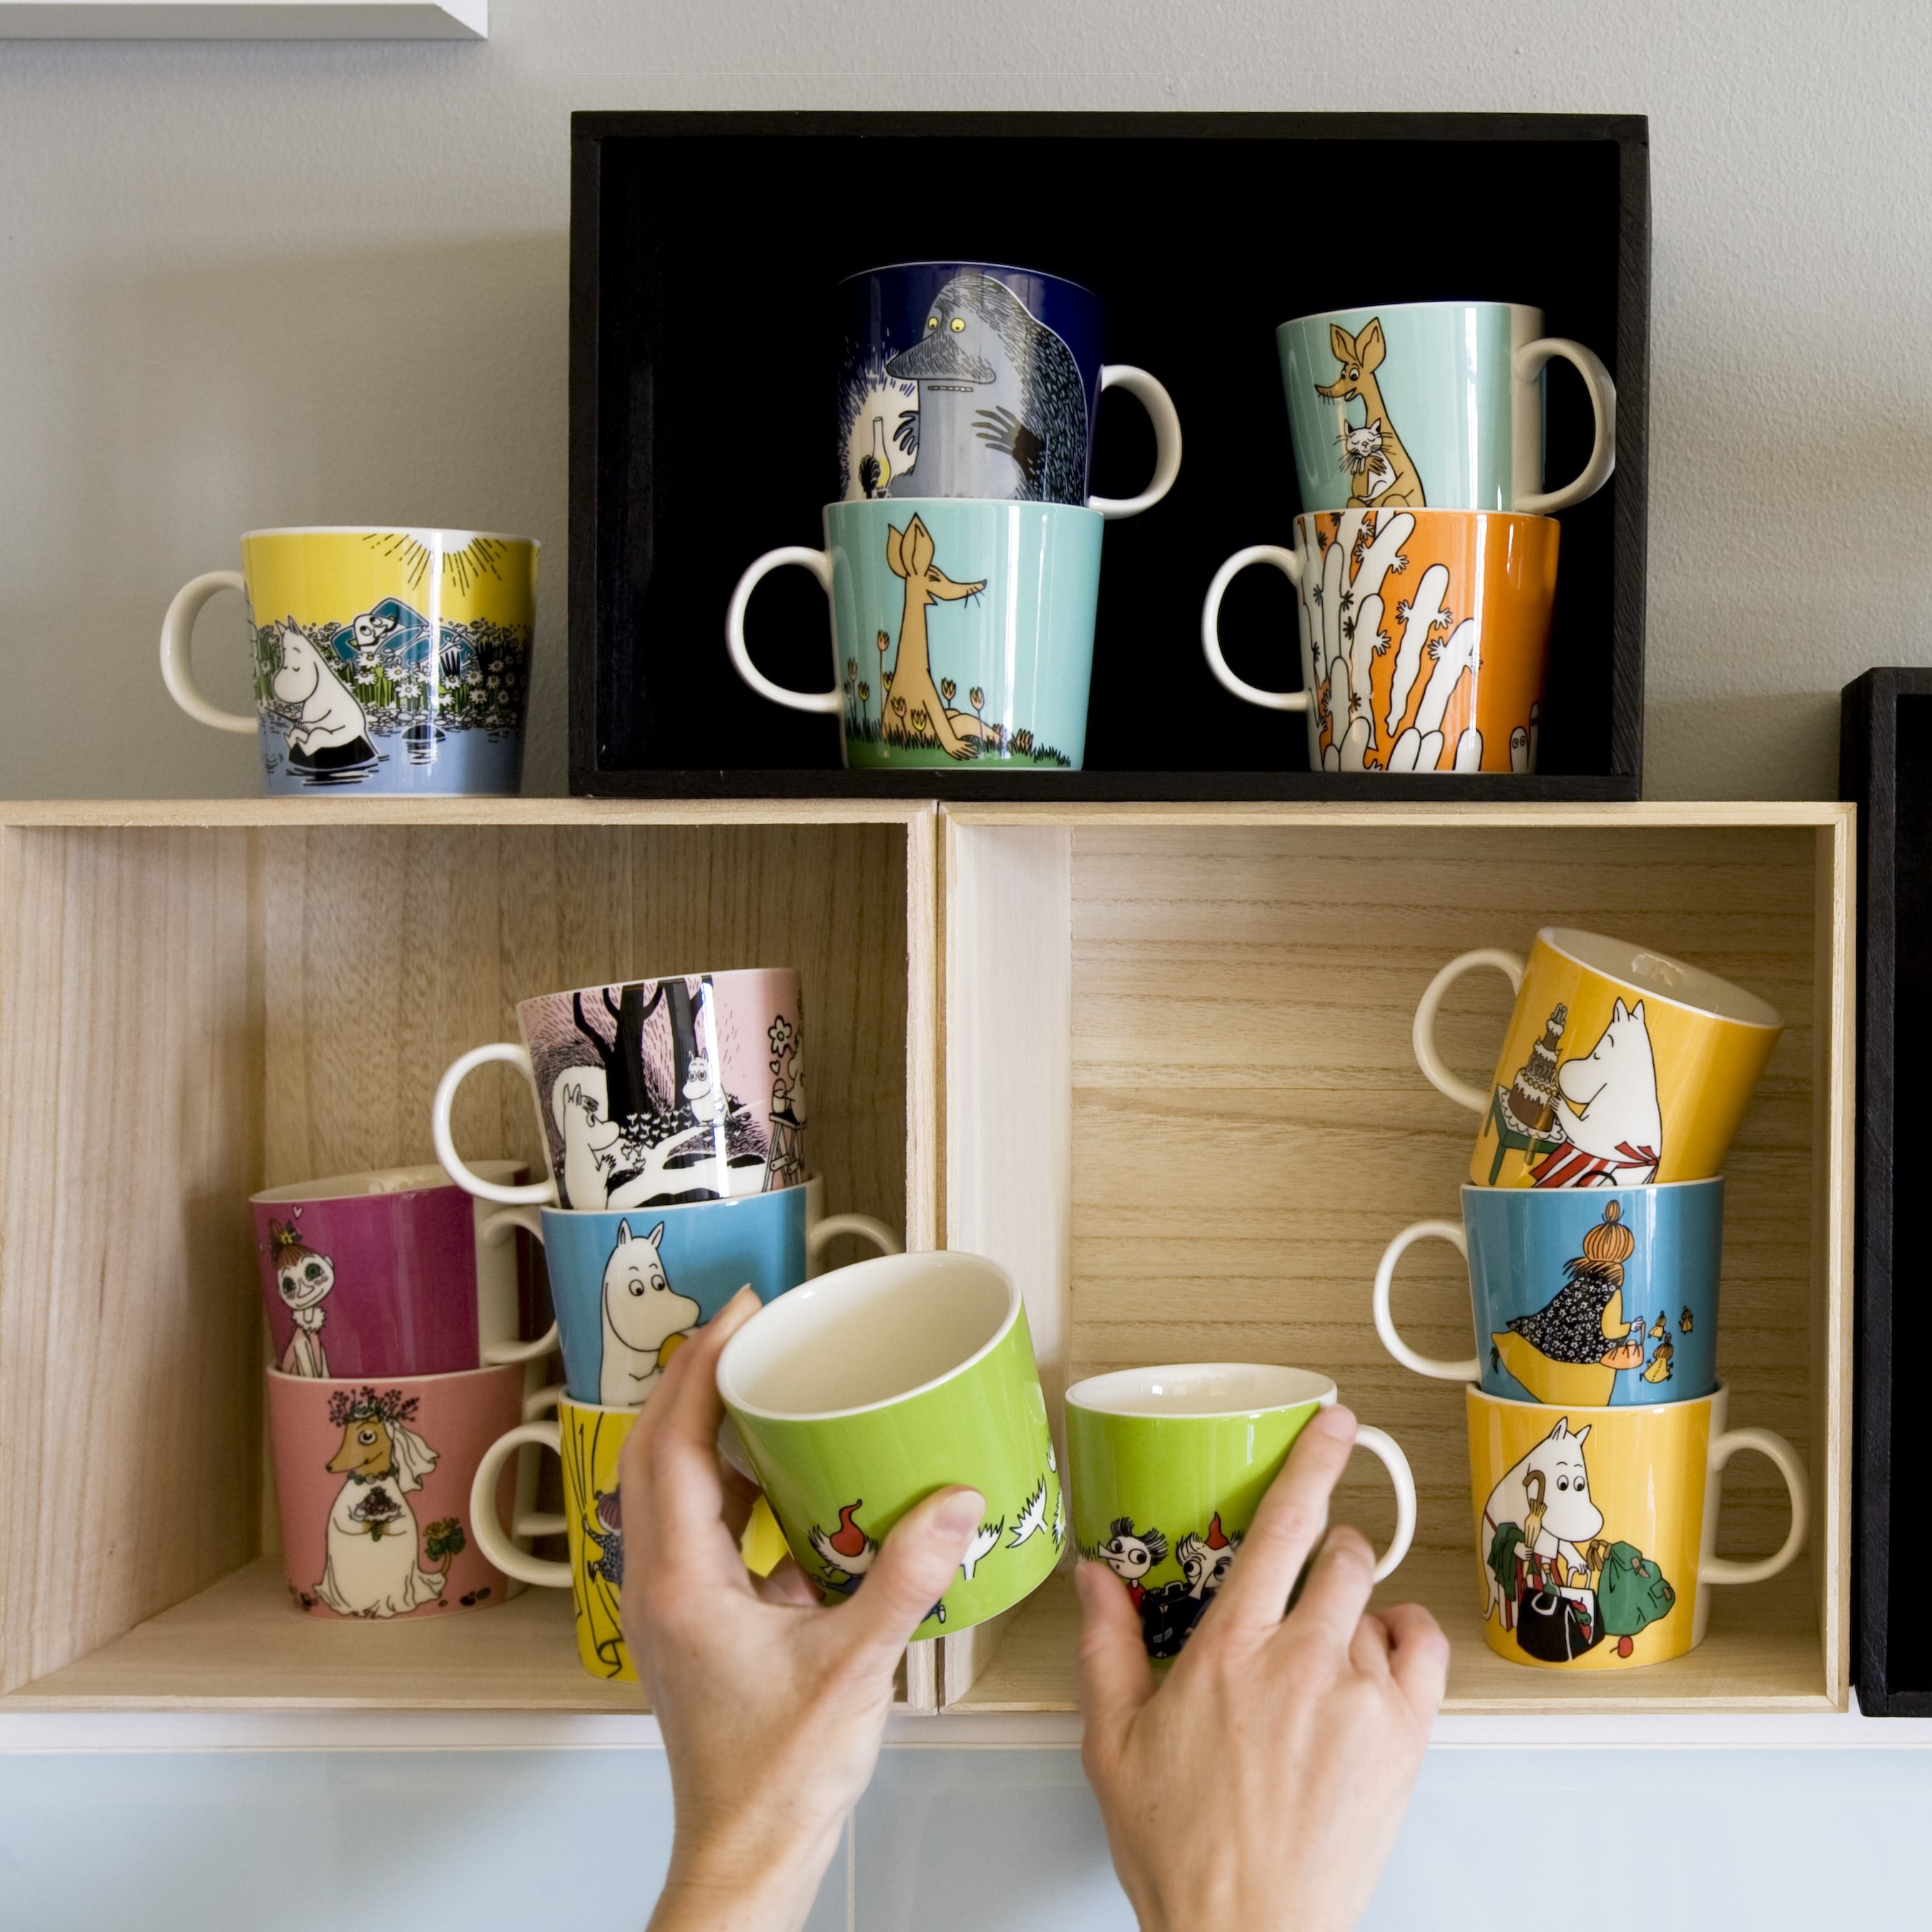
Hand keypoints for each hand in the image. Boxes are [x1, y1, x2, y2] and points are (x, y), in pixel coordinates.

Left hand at [623, 1287, 982, 1931]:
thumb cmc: (776, 1778)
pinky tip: (783, 1481)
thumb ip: (904, 1580)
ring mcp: (672, 1603)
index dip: (701, 1368)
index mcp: (682, 1582)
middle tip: (751, 1328)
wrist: (747, 1851)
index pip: (672, 1444)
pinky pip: (699, 1526)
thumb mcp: (854, 1668)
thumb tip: (953, 1503)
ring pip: (670, 1486)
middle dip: (698, 1378)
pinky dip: (730, 1483)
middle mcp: (661, 1583)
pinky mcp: (695, 1621)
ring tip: (762, 1384)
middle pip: (658, 1450)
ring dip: (706, 1427)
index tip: (740, 1314)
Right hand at [1076, 1405, 1448, 1931]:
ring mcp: (1359, 1699)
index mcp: (1227, 1652)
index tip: (1335, 1425)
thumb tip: (1096, 1579)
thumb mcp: (1114, 1745)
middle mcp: (1299, 1661)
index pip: (1280, 1527)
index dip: (1313, 1462)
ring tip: (1327, 1665)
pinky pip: (1423, 1652)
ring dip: (1357, 1615)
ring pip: (1377, 1607)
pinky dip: (1407, 1641)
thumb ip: (1107, 1648)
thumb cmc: (1183, 1852)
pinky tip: (1381, 1661)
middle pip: (1341, 1554)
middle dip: (1332, 1548)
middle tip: (1313, 1577)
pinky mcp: (1403, 1740)